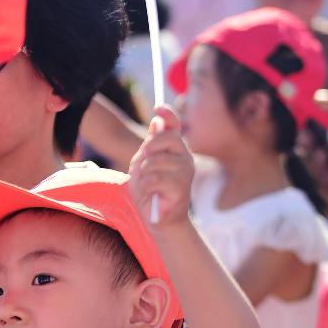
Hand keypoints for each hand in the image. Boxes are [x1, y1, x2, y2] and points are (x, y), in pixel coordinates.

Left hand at [128, 105, 193, 229]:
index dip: (168, 114)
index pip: (174, 126)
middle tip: (143, 162)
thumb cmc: (149, 191)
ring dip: (143, 175)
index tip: (158, 108)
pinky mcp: (181, 187)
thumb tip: (156, 122)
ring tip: (147, 186)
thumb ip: (149, 145)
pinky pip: (154, 178)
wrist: (157, 219)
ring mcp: (185, 171)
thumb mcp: (143, 164)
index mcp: (175, 149)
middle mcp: (184, 157)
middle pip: (166, 138)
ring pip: (155, 161)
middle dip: (149, 149)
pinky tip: (150, 195)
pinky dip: (145, 187)